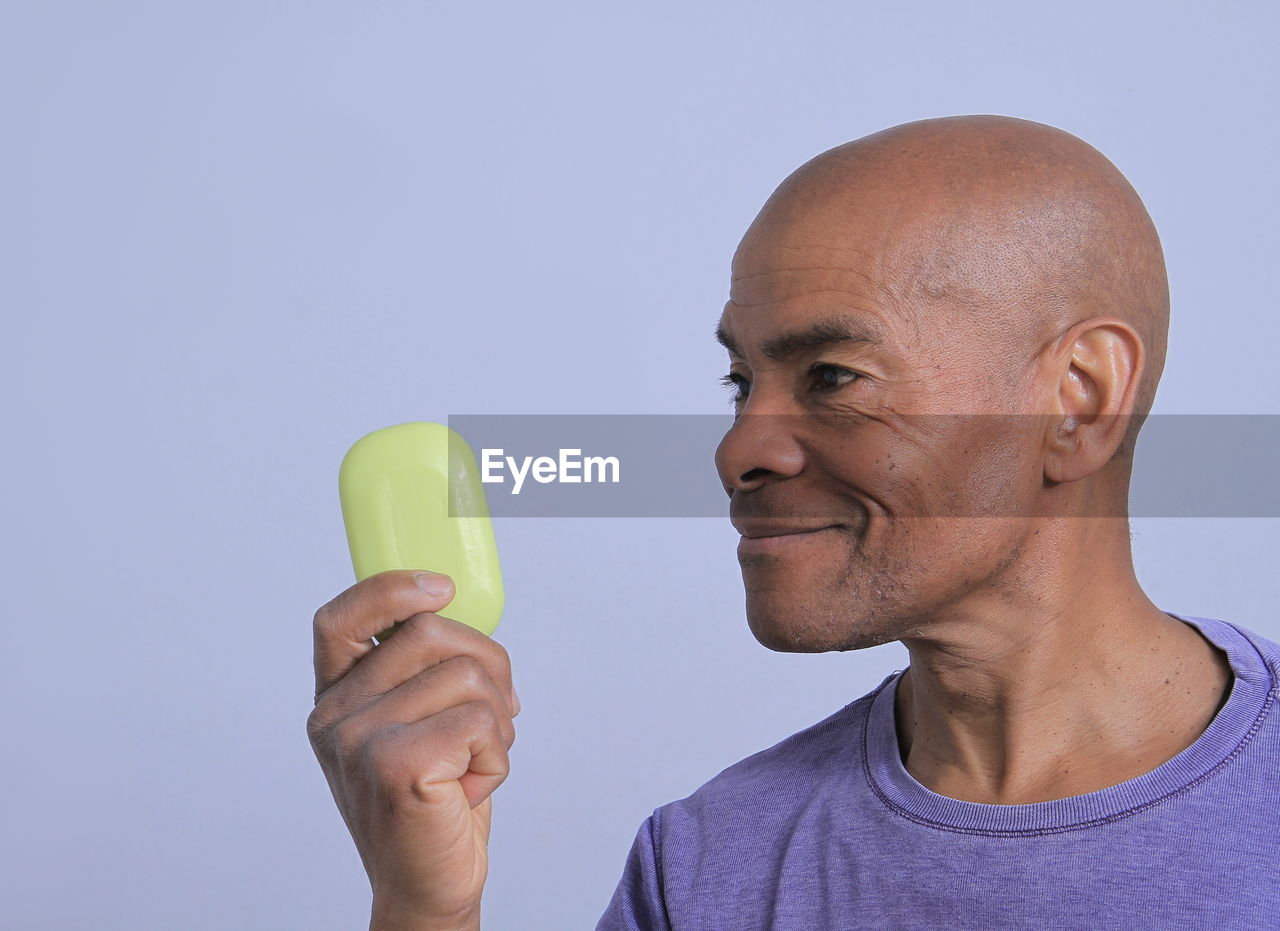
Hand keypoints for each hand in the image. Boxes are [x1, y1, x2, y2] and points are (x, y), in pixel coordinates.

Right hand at [307, 570, 519, 927]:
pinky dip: (497, 755)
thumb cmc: (433, 802)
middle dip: (489, 665)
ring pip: (467, 675)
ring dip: (497, 719)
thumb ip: (421, 672)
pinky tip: (472, 787)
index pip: (341, 619)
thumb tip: (460, 613)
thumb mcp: (416, 724)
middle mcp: (335, 717)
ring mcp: (359, 741)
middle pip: (429, 633)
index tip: (442, 588)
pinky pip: (482, 720)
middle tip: (497, 713)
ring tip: (475, 759)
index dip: (391, 589)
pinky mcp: (397, 766)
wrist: (429, 885)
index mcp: (335, 699)